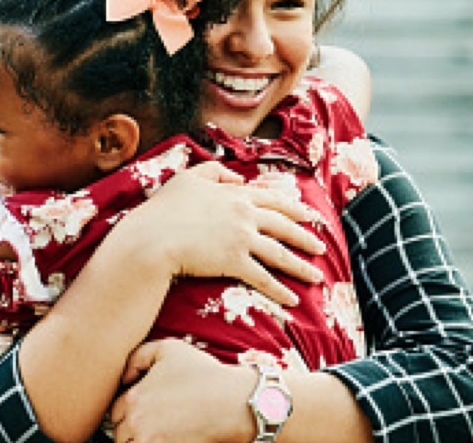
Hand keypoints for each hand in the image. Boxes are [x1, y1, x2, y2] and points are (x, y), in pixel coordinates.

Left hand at [110, 339, 256, 442]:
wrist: (233, 402)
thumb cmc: (203, 373)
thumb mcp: (168, 349)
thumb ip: (138, 356)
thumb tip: (125, 377)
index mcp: (134, 398)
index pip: (114, 412)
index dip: (125, 411)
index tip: (139, 410)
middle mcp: (138, 423)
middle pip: (120, 434)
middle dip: (130, 429)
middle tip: (148, 423)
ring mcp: (152, 442)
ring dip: (137, 441)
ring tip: (154, 433)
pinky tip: (163, 439)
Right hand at [112, 161, 324, 305]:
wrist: (153, 236)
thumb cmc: (165, 208)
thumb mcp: (188, 178)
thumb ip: (214, 172)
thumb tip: (237, 177)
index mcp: (235, 193)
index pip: (272, 199)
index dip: (293, 207)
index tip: (309, 214)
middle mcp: (244, 214)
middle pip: (284, 225)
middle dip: (305, 236)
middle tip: (320, 246)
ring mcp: (242, 238)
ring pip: (280, 253)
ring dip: (300, 266)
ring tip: (316, 277)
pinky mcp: (235, 261)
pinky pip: (263, 277)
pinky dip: (280, 290)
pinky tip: (293, 300)